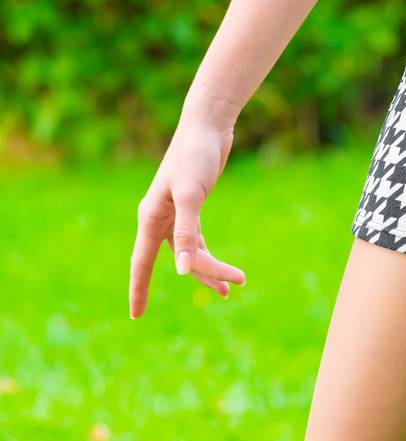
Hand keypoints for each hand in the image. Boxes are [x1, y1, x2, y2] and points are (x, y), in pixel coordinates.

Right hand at [129, 115, 246, 317]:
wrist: (208, 124)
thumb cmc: (195, 155)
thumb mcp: (191, 194)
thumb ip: (186, 232)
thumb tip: (182, 269)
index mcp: (151, 217)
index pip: (141, 262)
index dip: (139, 289)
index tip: (136, 316)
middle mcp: (159, 218)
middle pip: (175, 260)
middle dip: (200, 277)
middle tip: (227, 292)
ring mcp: (175, 213)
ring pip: (189, 253)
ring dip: (209, 269)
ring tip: (233, 287)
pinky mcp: (191, 207)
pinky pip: (196, 241)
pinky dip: (208, 255)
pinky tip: (222, 268)